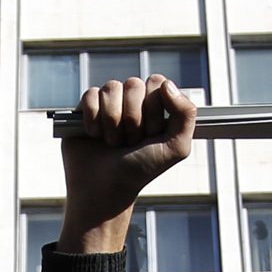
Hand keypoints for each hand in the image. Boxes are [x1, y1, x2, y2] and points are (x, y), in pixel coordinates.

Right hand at [56, 77, 196, 254]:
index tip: (151, 134)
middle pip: (133, 84)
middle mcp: (133, 101)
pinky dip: (93, 118)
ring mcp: (109, 103)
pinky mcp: (86, 108)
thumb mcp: (176, 147)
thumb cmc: (141, 170)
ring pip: (111, 88)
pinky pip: (90, 95)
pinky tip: (95, 135)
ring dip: (113, 121)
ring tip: (113, 142)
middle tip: (131, 142)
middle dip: (133, 118)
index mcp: (156, 105)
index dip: (154, 108)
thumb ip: (186, 114)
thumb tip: (166, 84)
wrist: (106, 188)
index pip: (157, 83)